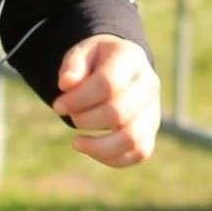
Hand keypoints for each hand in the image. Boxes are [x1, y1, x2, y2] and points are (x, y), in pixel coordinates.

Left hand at [53, 35, 159, 166]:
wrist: (124, 69)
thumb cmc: (98, 62)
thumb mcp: (83, 52)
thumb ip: (74, 64)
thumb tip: (67, 83)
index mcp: (131, 59)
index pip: (107, 84)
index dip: (78, 99)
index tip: (58, 106)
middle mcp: (148, 85)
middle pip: (118, 112)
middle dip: (85, 120)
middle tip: (71, 116)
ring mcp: (153, 111)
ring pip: (131, 138)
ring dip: (98, 146)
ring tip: (77, 143)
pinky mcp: (150, 132)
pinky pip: (138, 153)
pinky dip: (111, 158)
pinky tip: (91, 149)